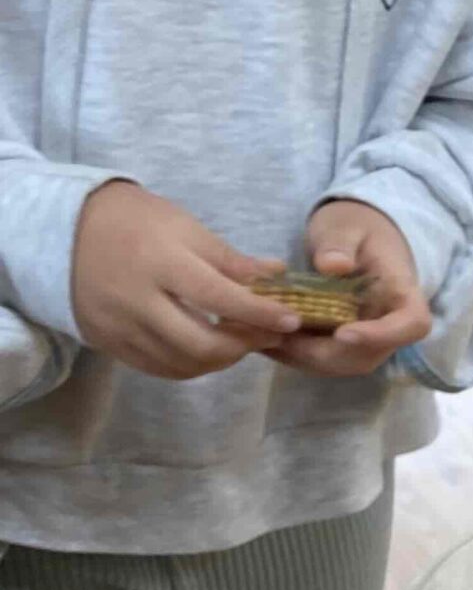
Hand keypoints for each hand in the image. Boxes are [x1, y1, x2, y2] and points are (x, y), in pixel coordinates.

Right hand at [70, 182, 302, 379]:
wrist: (64, 229)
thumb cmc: (134, 221)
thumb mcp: (184, 227)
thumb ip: (230, 260)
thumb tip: (278, 278)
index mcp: (160, 262)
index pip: (219, 297)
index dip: (259, 314)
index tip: (291, 320)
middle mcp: (136, 300)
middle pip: (199, 344)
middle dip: (243, 346)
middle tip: (268, 336)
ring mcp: (119, 326)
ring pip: (181, 363)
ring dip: (220, 360)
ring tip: (241, 342)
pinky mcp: (108, 343)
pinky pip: (159, 367)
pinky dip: (191, 365)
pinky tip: (208, 350)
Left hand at [266, 199, 431, 377]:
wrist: (355, 236)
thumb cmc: (357, 226)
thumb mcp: (347, 225)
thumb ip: (340, 243)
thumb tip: (333, 266)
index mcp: (403, 293)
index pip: (411, 325)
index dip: (381, 336)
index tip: (343, 333)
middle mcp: (389, 325)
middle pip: (367, 356)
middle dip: (321, 353)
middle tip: (276, 335)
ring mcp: (366, 339)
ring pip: (340, 363)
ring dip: (299, 357)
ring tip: (260, 337)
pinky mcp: (341, 344)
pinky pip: (320, 358)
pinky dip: (290, 353)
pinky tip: (260, 337)